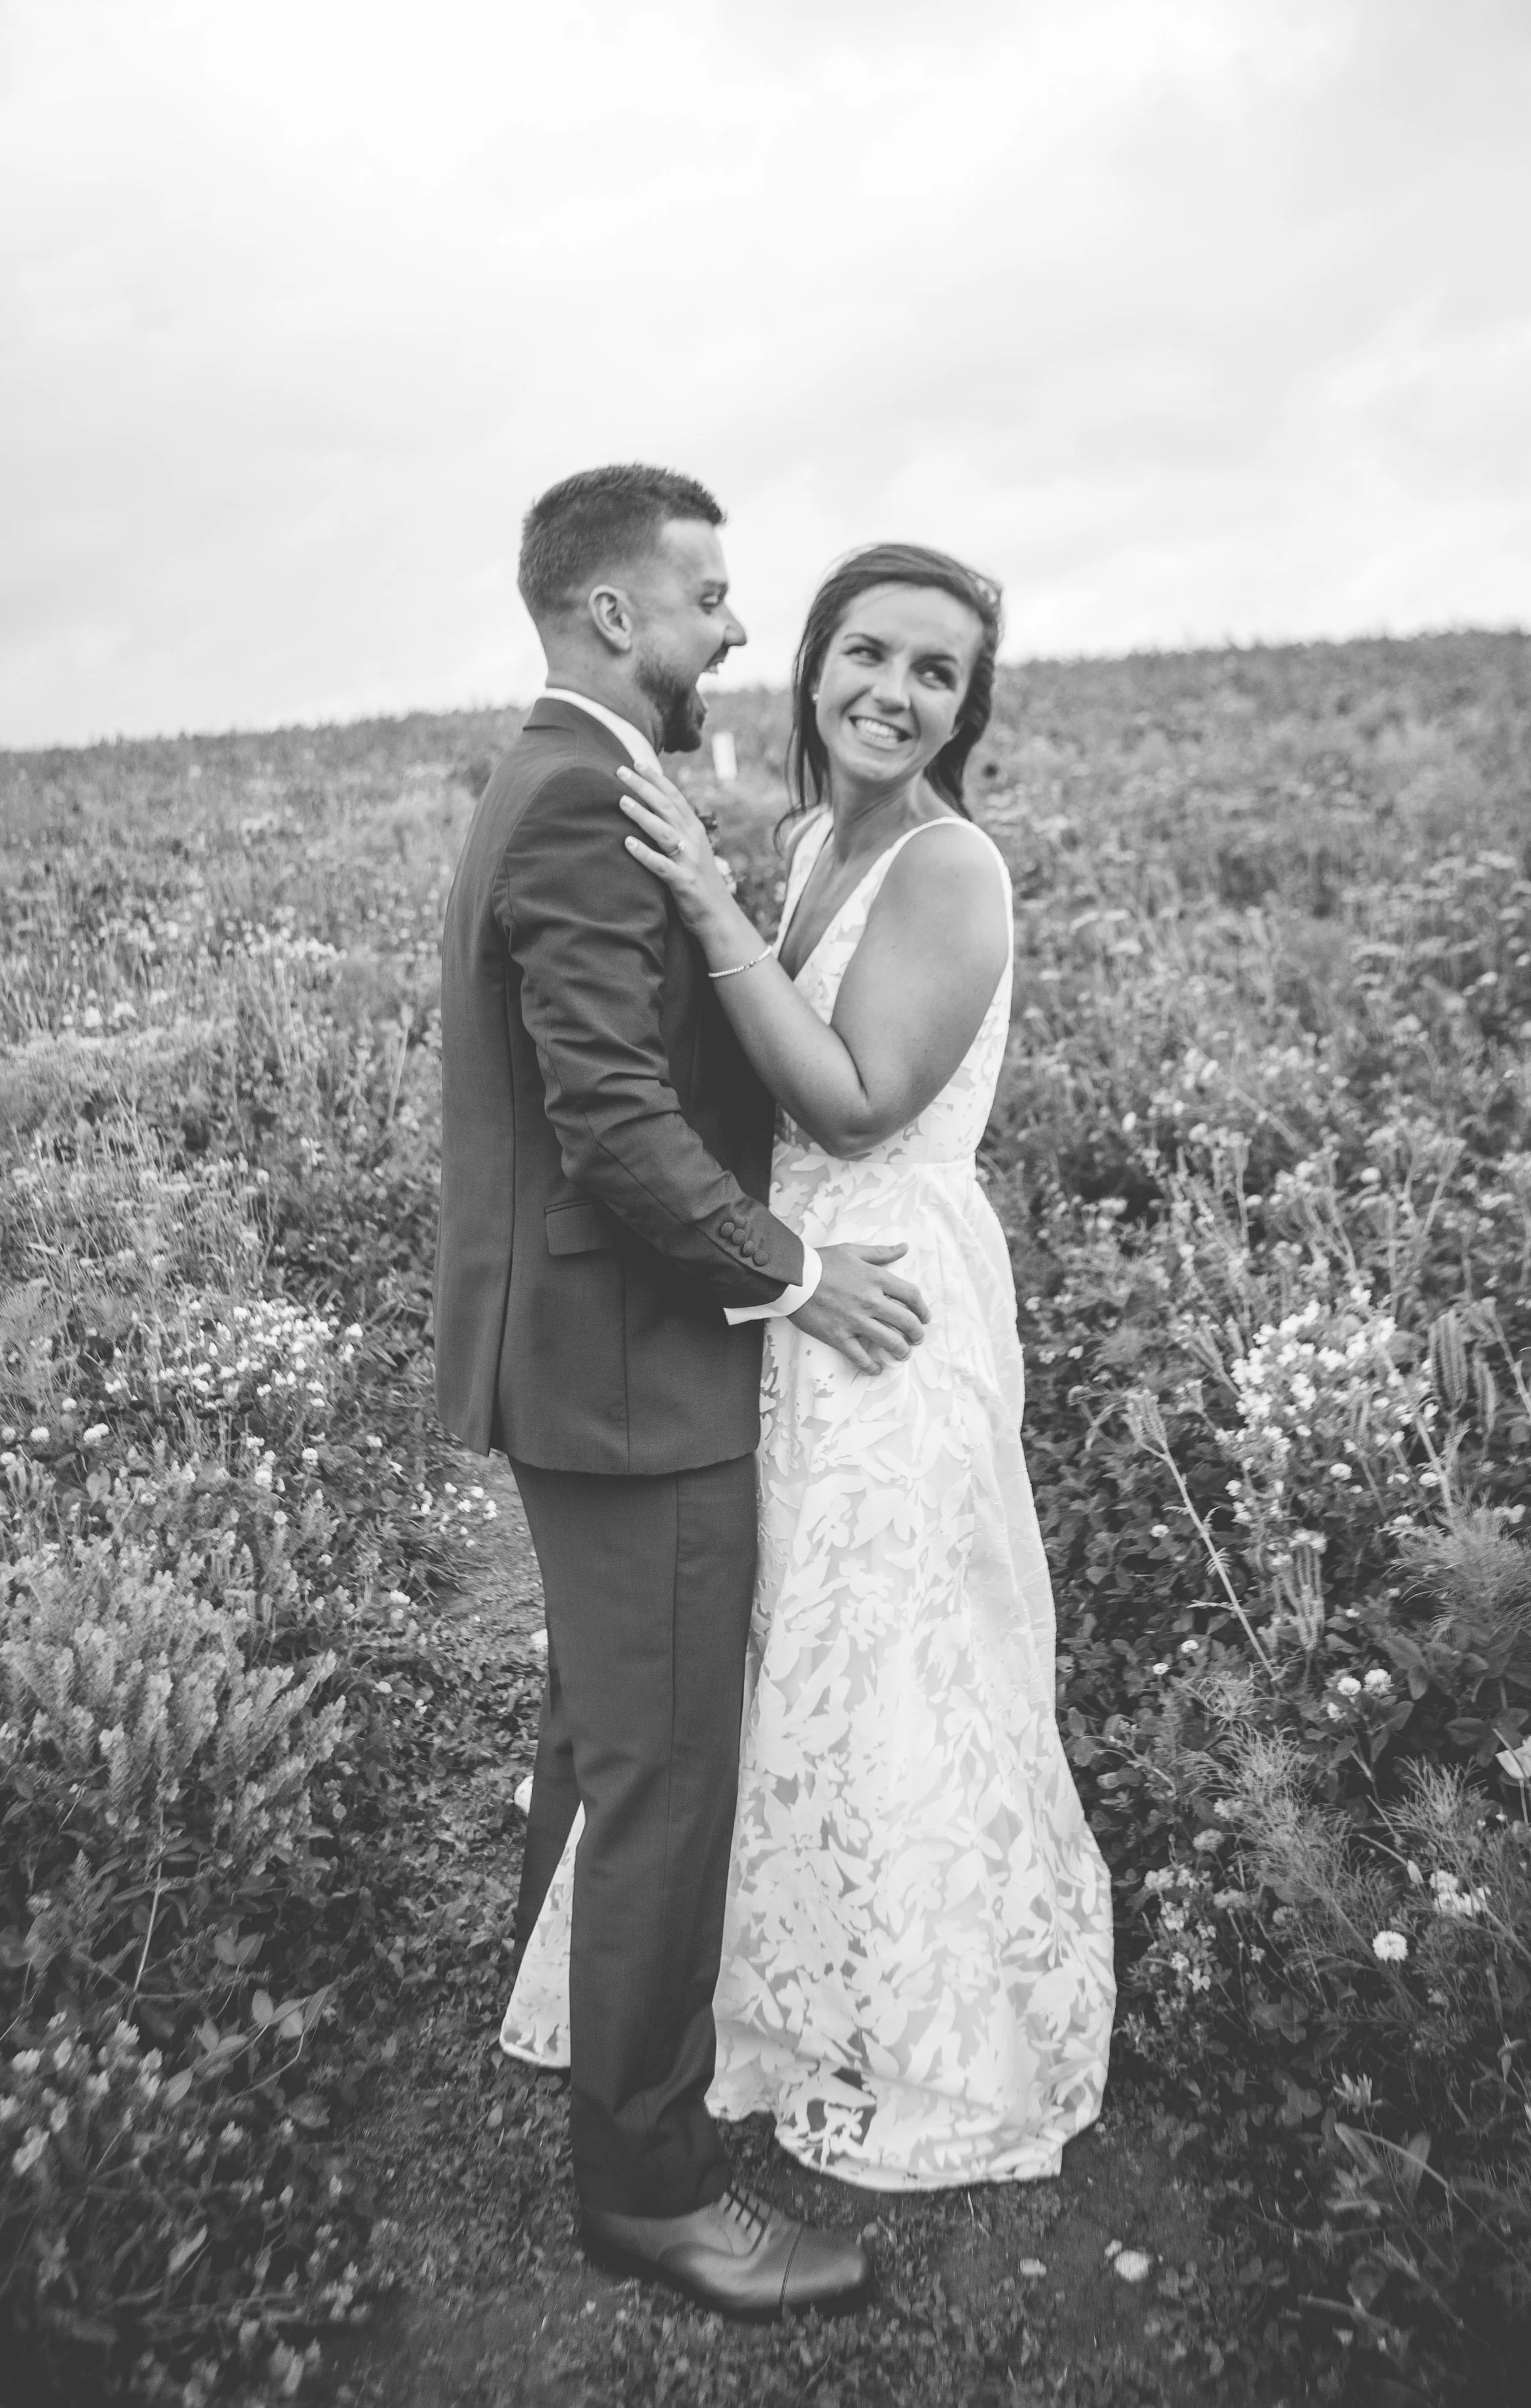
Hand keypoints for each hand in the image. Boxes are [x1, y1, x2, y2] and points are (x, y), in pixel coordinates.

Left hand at [618, 766, 737, 942]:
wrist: (720, 917)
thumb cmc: (700, 883)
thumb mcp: (691, 852)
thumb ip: (676, 832)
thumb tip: (655, 814)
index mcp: (694, 829)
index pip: (674, 796)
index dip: (655, 778)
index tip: (636, 762)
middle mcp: (693, 840)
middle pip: (666, 807)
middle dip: (643, 786)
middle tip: (619, 770)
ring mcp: (688, 861)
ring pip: (663, 831)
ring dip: (642, 815)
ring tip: (621, 801)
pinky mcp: (683, 882)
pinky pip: (661, 866)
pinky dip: (645, 854)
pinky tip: (627, 845)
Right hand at [790, 1242, 929, 1374]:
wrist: (792, 1277)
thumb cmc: (821, 1262)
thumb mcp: (853, 1251)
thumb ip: (881, 1252)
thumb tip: (903, 1247)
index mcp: (876, 1279)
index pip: (911, 1295)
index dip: (922, 1309)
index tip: (925, 1317)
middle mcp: (870, 1301)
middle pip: (906, 1321)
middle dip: (917, 1333)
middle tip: (917, 1338)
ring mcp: (855, 1321)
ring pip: (889, 1342)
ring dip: (901, 1351)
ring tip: (903, 1354)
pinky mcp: (838, 1336)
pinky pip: (860, 1357)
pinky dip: (871, 1366)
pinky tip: (875, 1368)